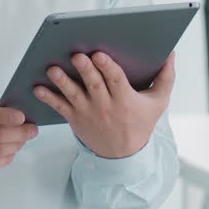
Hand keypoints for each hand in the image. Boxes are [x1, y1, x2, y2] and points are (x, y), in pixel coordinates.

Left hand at [35, 51, 174, 158]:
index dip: (107, 67)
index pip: (115, 80)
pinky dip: (48, 98)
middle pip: (93, 84)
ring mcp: (88, 112)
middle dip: (84, 69)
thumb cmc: (140, 122)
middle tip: (76, 55)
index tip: (98, 55)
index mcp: (125, 99)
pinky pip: (59, 107)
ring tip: (52, 69)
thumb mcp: (158, 102)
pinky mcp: (75, 118)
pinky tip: (37, 87)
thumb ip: (165, 77)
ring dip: (62, 81)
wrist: (123, 155)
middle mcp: (105, 106)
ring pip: (73, 94)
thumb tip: (170, 53)